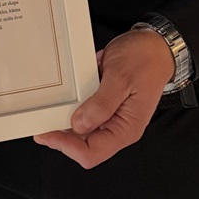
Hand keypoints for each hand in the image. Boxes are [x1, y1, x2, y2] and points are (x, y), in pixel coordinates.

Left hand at [34, 29, 175, 168]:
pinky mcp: (105, 105)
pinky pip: (85, 112)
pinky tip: (69, 94)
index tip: (48, 132)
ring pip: (81, 129)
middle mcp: (118, 127)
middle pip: (83, 144)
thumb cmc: (145, 59)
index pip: (92, 153)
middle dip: (62, 134)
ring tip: (57, 104)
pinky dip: (73, 105)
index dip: (67, 146)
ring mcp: (111, 116)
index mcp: (126, 128)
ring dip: (66, 119)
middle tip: (43, 119)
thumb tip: (79, 125)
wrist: (155, 46)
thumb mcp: (120, 78)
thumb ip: (101, 104)